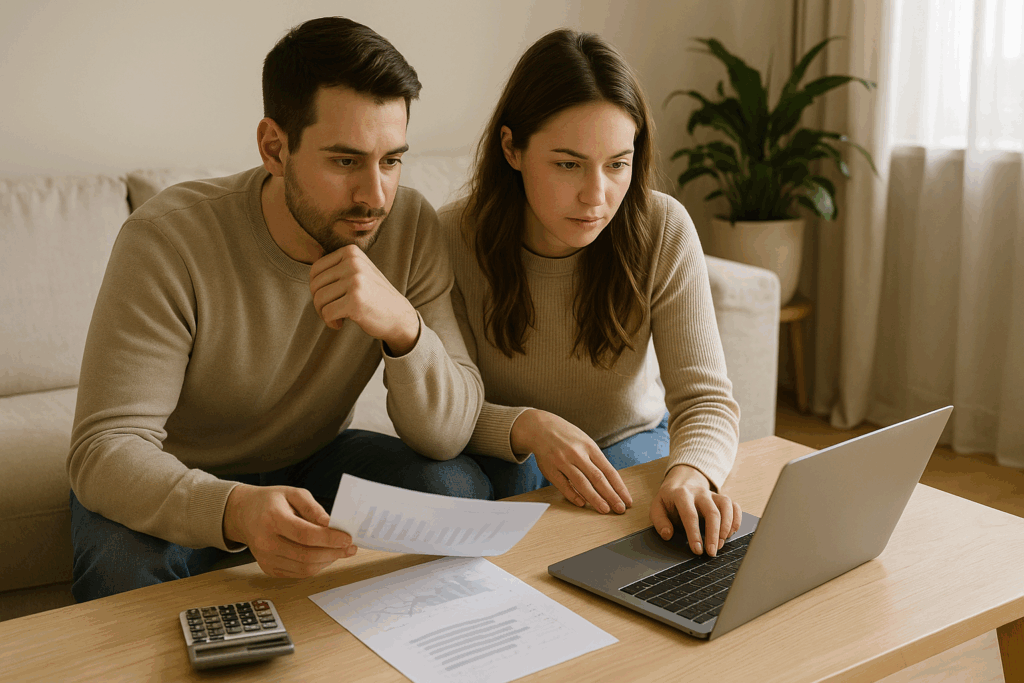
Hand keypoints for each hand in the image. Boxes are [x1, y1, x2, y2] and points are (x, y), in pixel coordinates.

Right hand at [222, 484, 356, 577]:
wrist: (244, 514)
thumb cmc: (270, 502)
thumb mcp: (293, 493)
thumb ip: (313, 508)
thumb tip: (330, 523)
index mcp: (272, 519)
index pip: (305, 535)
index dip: (329, 539)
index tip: (348, 538)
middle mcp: (266, 542)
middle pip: (306, 556)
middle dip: (333, 553)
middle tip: (350, 547)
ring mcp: (266, 558)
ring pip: (304, 569)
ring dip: (327, 561)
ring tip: (338, 551)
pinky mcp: (268, 568)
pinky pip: (298, 573)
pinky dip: (315, 566)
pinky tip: (323, 555)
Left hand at [309, 245, 419, 354]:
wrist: (399, 316)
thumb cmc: (374, 296)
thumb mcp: (358, 271)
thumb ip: (337, 265)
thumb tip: (310, 252)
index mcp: (351, 252)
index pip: (315, 270)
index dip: (317, 288)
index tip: (330, 298)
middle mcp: (353, 263)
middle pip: (315, 285)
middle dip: (319, 302)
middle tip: (332, 311)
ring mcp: (355, 281)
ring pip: (319, 300)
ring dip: (324, 313)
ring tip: (338, 317)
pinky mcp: (355, 301)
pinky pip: (327, 313)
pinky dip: (331, 322)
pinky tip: (341, 324)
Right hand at [510, 409, 631, 513]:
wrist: (540, 427)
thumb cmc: (567, 437)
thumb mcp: (584, 441)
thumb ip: (595, 460)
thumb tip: (611, 482)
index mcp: (589, 446)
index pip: (608, 470)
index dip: (619, 487)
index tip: (627, 500)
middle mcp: (577, 453)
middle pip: (598, 478)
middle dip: (611, 495)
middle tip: (620, 509)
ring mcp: (563, 461)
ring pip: (581, 482)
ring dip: (594, 498)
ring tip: (604, 510)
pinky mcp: (549, 468)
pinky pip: (563, 485)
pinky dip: (573, 495)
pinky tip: (581, 503)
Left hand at [649, 465, 740, 556]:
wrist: (681, 482)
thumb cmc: (669, 499)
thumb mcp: (657, 507)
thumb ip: (660, 521)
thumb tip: (667, 534)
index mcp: (681, 494)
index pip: (690, 515)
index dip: (694, 534)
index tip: (697, 550)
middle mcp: (699, 492)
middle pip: (712, 512)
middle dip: (713, 534)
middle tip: (712, 552)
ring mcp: (712, 494)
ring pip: (726, 506)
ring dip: (726, 527)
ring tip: (721, 544)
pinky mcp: (722, 498)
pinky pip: (734, 506)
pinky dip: (736, 520)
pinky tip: (731, 533)